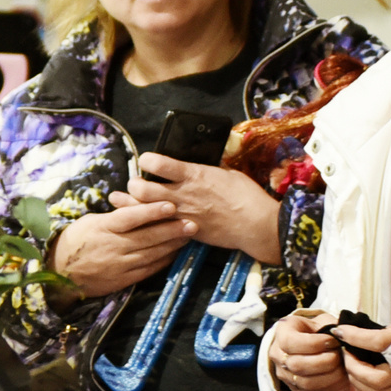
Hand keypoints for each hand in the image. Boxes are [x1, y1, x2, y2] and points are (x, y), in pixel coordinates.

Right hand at [49, 199, 192, 299]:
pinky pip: (147, 270)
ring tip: (188, 235)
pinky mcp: (123, 279)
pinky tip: (175, 253)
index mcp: (102, 228)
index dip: (151, 212)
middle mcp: (113, 246)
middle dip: (171, 229)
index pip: (129, 218)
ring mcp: (119, 265)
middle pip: (147, 237)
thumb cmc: (75, 241)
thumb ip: (115, 216)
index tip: (171, 205)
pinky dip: (163, 261)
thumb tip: (137, 204)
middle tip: (192, 222)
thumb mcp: (90, 222)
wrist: (61, 274)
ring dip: (172, 245)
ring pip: (151, 254)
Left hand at [119, 154, 280, 262]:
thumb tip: (203, 163)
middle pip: (142, 189)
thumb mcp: (228, 173)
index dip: (146, 160)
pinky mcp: (185, 231)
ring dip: (136, 205)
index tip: (147, 161)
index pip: (157, 163)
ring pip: (145, 210)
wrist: (256, 225)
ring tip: (136, 202)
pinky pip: (160, 227)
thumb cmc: (247, 195)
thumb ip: (209, 169)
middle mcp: (183, 193)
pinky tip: (151, 222)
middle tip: (137, 184)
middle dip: (134, 185)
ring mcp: (182, 214)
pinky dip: (152, 224)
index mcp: (193, 174)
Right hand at [267, 310, 347, 390]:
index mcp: (282, 331)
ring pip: (305, 382)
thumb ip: (331, 327)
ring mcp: (284, 373)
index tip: (333, 340)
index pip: (290, 342)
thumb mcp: (323, 321)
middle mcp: (277, 353)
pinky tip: (341, 377)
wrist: (313, 343)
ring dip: (330, 376)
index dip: (314, 343)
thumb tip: (342, 338)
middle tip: (340, 355)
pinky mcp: (295, 388)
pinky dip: (331, 386)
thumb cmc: (320, 330)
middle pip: (297, 365)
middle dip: (325, 361)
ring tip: (343, 366)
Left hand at [330, 307, 390, 390]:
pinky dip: (367, 387)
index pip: (378, 342)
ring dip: (358, 380)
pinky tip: (361, 372)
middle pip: (377, 379)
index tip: (340, 331)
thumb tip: (353, 334)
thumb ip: (386, 330)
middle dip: (354, 367)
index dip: (355, 337)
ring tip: (351, 363)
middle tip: (345, 352)